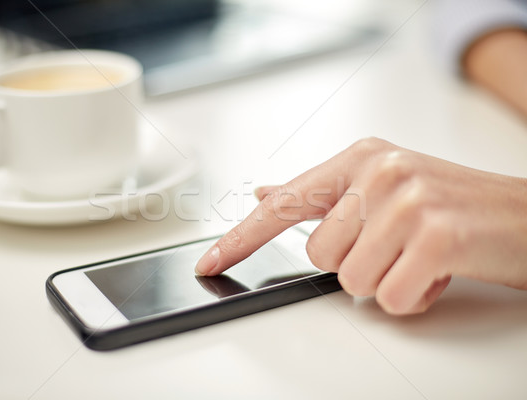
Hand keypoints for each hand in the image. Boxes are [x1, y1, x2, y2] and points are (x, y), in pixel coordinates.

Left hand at [195, 138, 526, 314]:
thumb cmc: (453, 205)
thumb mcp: (383, 186)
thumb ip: (322, 194)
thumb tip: (266, 192)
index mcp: (361, 158)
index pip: (284, 204)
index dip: (240, 239)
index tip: (210, 262)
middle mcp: (380, 171)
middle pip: (319, 255)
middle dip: (357, 263)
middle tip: (398, 246)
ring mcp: (407, 201)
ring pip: (350, 282)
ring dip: (387, 281)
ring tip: (419, 256)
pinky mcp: (434, 236)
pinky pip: (390, 299)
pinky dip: (414, 297)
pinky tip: (438, 272)